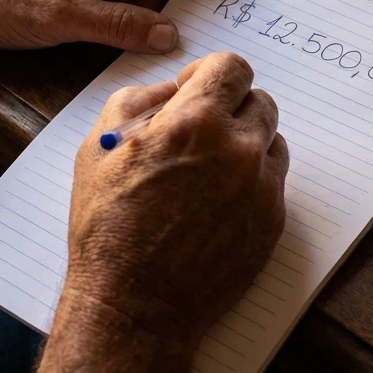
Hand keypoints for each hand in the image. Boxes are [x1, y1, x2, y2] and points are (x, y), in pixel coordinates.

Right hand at [63, 52, 287, 338]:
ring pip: (272, 140)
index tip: (197, 89)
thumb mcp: (98, 148)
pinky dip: (252, 182)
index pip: (233, 67)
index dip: (213, 74)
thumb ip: (137, 102)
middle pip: (260, 101)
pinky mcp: (273, 221)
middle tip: (202, 132)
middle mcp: (238, 149)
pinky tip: (218, 202)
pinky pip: (274, 181)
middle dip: (231, 107)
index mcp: (194, 122)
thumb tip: (171, 89)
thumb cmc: (108, 228)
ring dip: (247, 143)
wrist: (135, 304)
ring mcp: (261, 187)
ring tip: (209, 170)